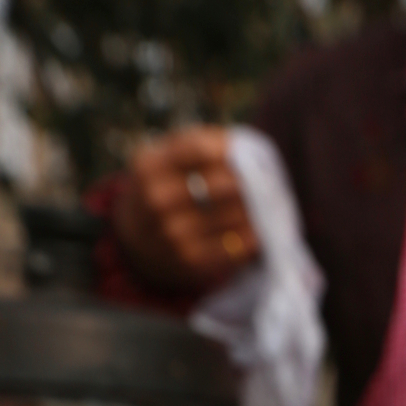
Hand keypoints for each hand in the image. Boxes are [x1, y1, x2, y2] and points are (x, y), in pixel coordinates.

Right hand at [112, 125, 259, 292]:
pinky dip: (251, 236)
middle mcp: (157, 199)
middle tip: (269, 180)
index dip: (230, 149)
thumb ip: (197, 145)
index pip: (200, 148)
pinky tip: (259, 230)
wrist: (135, 243)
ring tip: (270, 203)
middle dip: (250, 181)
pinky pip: (233, 246)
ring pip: (231, 215)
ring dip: (256, 209)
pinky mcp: (190, 260)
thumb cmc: (162, 190)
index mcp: (149, 165)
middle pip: (220, 183)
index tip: (246, 153)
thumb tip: (243, 145)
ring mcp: (173, 232)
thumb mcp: (163, 161)